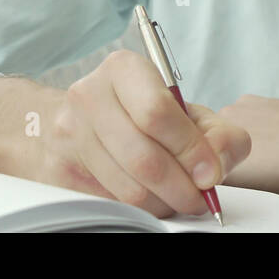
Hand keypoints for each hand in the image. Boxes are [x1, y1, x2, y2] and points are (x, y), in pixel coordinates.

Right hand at [35, 49, 251, 217]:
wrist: (78, 119)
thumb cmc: (140, 113)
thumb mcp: (186, 111)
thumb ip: (218, 133)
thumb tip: (216, 166)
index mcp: (123, 69)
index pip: (157, 113)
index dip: (190, 150)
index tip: (210, 172)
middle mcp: (89, 96)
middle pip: (143, 157)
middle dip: (182, 187)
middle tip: (199, 197)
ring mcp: (69, 134)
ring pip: (128, 188)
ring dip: (163, 203)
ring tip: (178, 198)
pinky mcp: (60, 171)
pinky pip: (111, 203)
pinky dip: (141, 209)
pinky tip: (151, 197)